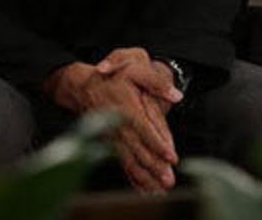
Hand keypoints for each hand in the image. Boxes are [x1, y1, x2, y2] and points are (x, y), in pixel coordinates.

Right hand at [44, 55, 180, 191]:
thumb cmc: (113, 79)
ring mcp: (115, 138)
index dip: (158, 144)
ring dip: (145, 177)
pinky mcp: (112, 146)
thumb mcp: (134, 70)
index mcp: (129, 109)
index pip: (146, 129)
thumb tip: (177, 95)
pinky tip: (143, 189)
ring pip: (131, 161)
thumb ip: (156, 82)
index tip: (171, 157)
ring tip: (158, 191)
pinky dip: (133, 178)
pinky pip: (123, 164)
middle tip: (168, 180)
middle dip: (154, 167)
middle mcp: (121, 127)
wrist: (85, 88)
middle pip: (140, 150)